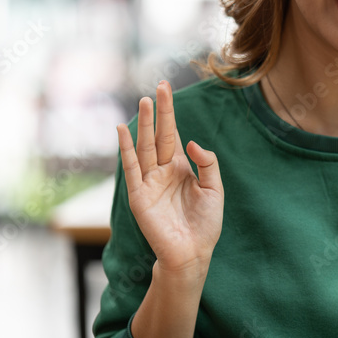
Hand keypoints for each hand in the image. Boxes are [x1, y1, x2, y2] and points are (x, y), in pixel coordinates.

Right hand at [117, 80, 223, 279]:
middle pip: (159, 135)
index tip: (166, 88)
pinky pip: (131, 168)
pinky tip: (122, 131)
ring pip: (145, 146)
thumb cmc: (205, 223)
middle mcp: (163, 170)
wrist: (193, 252)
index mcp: (181, 167)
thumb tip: (190, 141)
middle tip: (159, 85)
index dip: (170, 113)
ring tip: (145, 101)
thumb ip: (207, 162)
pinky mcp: (139, 195)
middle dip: (159, 111)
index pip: (173, 134)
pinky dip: (125, 149)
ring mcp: (149, 182)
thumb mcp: (214, 188)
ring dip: (143, 124)